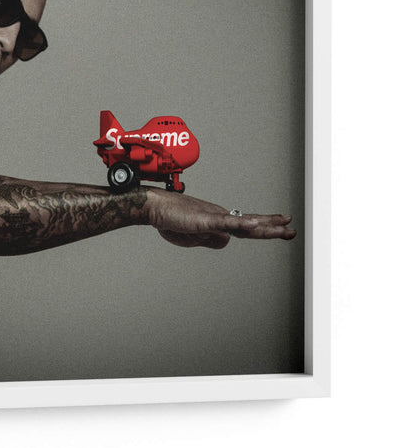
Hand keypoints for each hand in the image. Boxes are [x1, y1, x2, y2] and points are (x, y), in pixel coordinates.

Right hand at [144, 188, 296, 248]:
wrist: (155, 207)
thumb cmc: (170, 220)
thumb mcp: (193, 238)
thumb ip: (211, 240)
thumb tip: (226, 240)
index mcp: (217, 222)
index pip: (246, 227)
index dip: (265, 227)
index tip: (282, 227)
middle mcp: (219, 216)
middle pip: (251, 223)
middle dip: (273, 226)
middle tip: (292, 228)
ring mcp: (213, 217)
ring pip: (243, 223)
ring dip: (262, 226)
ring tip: (283, 227)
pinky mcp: (205, 219)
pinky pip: (225, 222)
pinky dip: (239, 224)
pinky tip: (252, 225)